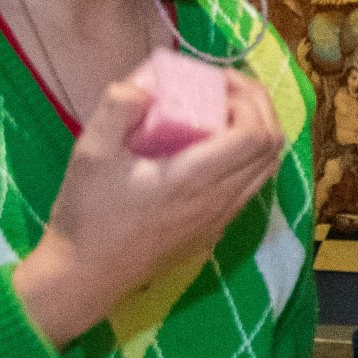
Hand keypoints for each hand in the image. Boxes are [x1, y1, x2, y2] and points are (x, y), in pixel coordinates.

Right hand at [14, 71, 283, 346]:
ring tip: (224, 112)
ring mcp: (220, 220)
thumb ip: (116, 109)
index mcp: (194, 178)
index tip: (218, 81)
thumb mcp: (89, 153)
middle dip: (259, 107)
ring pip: (266, 171)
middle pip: (272, 148)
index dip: (249, 99)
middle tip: (226, 88)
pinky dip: (247, 159)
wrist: (85, 276)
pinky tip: (213, 148)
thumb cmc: (87, 214)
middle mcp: (218, 200)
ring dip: (257, 133)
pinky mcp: (213, 232)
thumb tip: (145, 84)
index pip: (256, 135)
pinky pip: (249, 189)